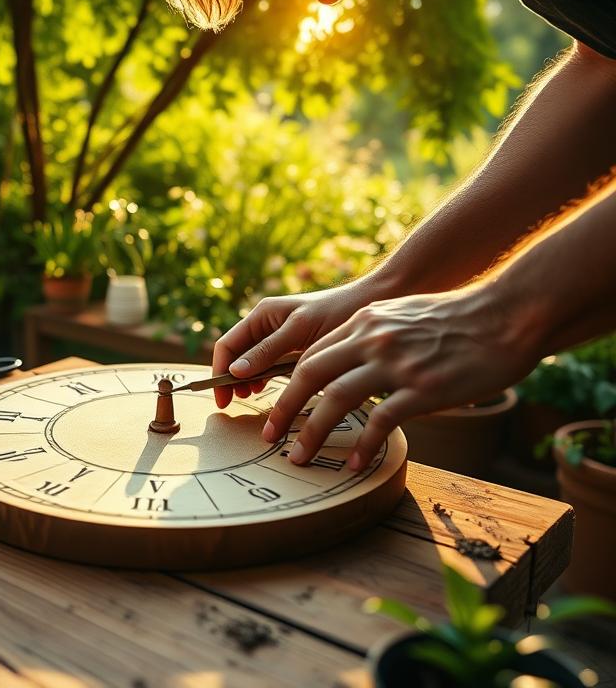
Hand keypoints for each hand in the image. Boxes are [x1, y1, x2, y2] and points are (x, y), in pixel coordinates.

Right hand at [212, 281, 375, 408]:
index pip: (226, 346)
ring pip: (251, 361)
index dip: (219, 373)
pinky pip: (270, 363)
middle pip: (236, 355)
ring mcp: (279, 334)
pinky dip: (265, 377)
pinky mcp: (294, 345)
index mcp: (261, 315)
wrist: (372, 302)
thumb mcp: (300, 330)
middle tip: (239, 402)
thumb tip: (235, 371)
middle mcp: (266, 323)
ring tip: (253, 396)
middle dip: (232, 378)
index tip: (223, 400)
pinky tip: (270, 387)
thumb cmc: (337, 310)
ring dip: (248, 380)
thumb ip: (268, 350)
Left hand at [262, 284, 540, 471]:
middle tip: (270, 436)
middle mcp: (372, 338)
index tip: (277, 406)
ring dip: (310, 433)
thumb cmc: (458, 317)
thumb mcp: (402, 313)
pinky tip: (353, 464)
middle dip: (284, 409)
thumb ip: (372, 333)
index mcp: (364, 320)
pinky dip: (362, 446)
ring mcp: (396, 364)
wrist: (508, 314)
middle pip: (309, 375)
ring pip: (335, 400)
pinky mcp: (423, 389)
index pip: (312, 353)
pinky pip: (380, 421)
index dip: (288, 383)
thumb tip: (351, 360)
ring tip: (297, 458)